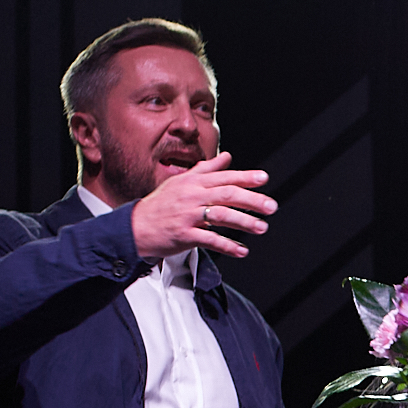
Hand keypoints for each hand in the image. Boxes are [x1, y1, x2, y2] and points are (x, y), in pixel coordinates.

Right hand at [130, 151, 276, 260]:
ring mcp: (188, 216)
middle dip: (252, 200)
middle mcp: (192, 196)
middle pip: (227, 195)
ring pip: (221, 216)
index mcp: (193, 182)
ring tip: (261, 227)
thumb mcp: (181, 181)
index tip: (264, 179)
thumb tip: (227, 158)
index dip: (245, 177)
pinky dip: (227, 246)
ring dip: (244, 222)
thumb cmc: (160, 204)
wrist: (136, 226)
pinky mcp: (184, 235)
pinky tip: (241, 250)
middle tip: (271, 206)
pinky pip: (209, 240)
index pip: (224, 177)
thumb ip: (206, 169)